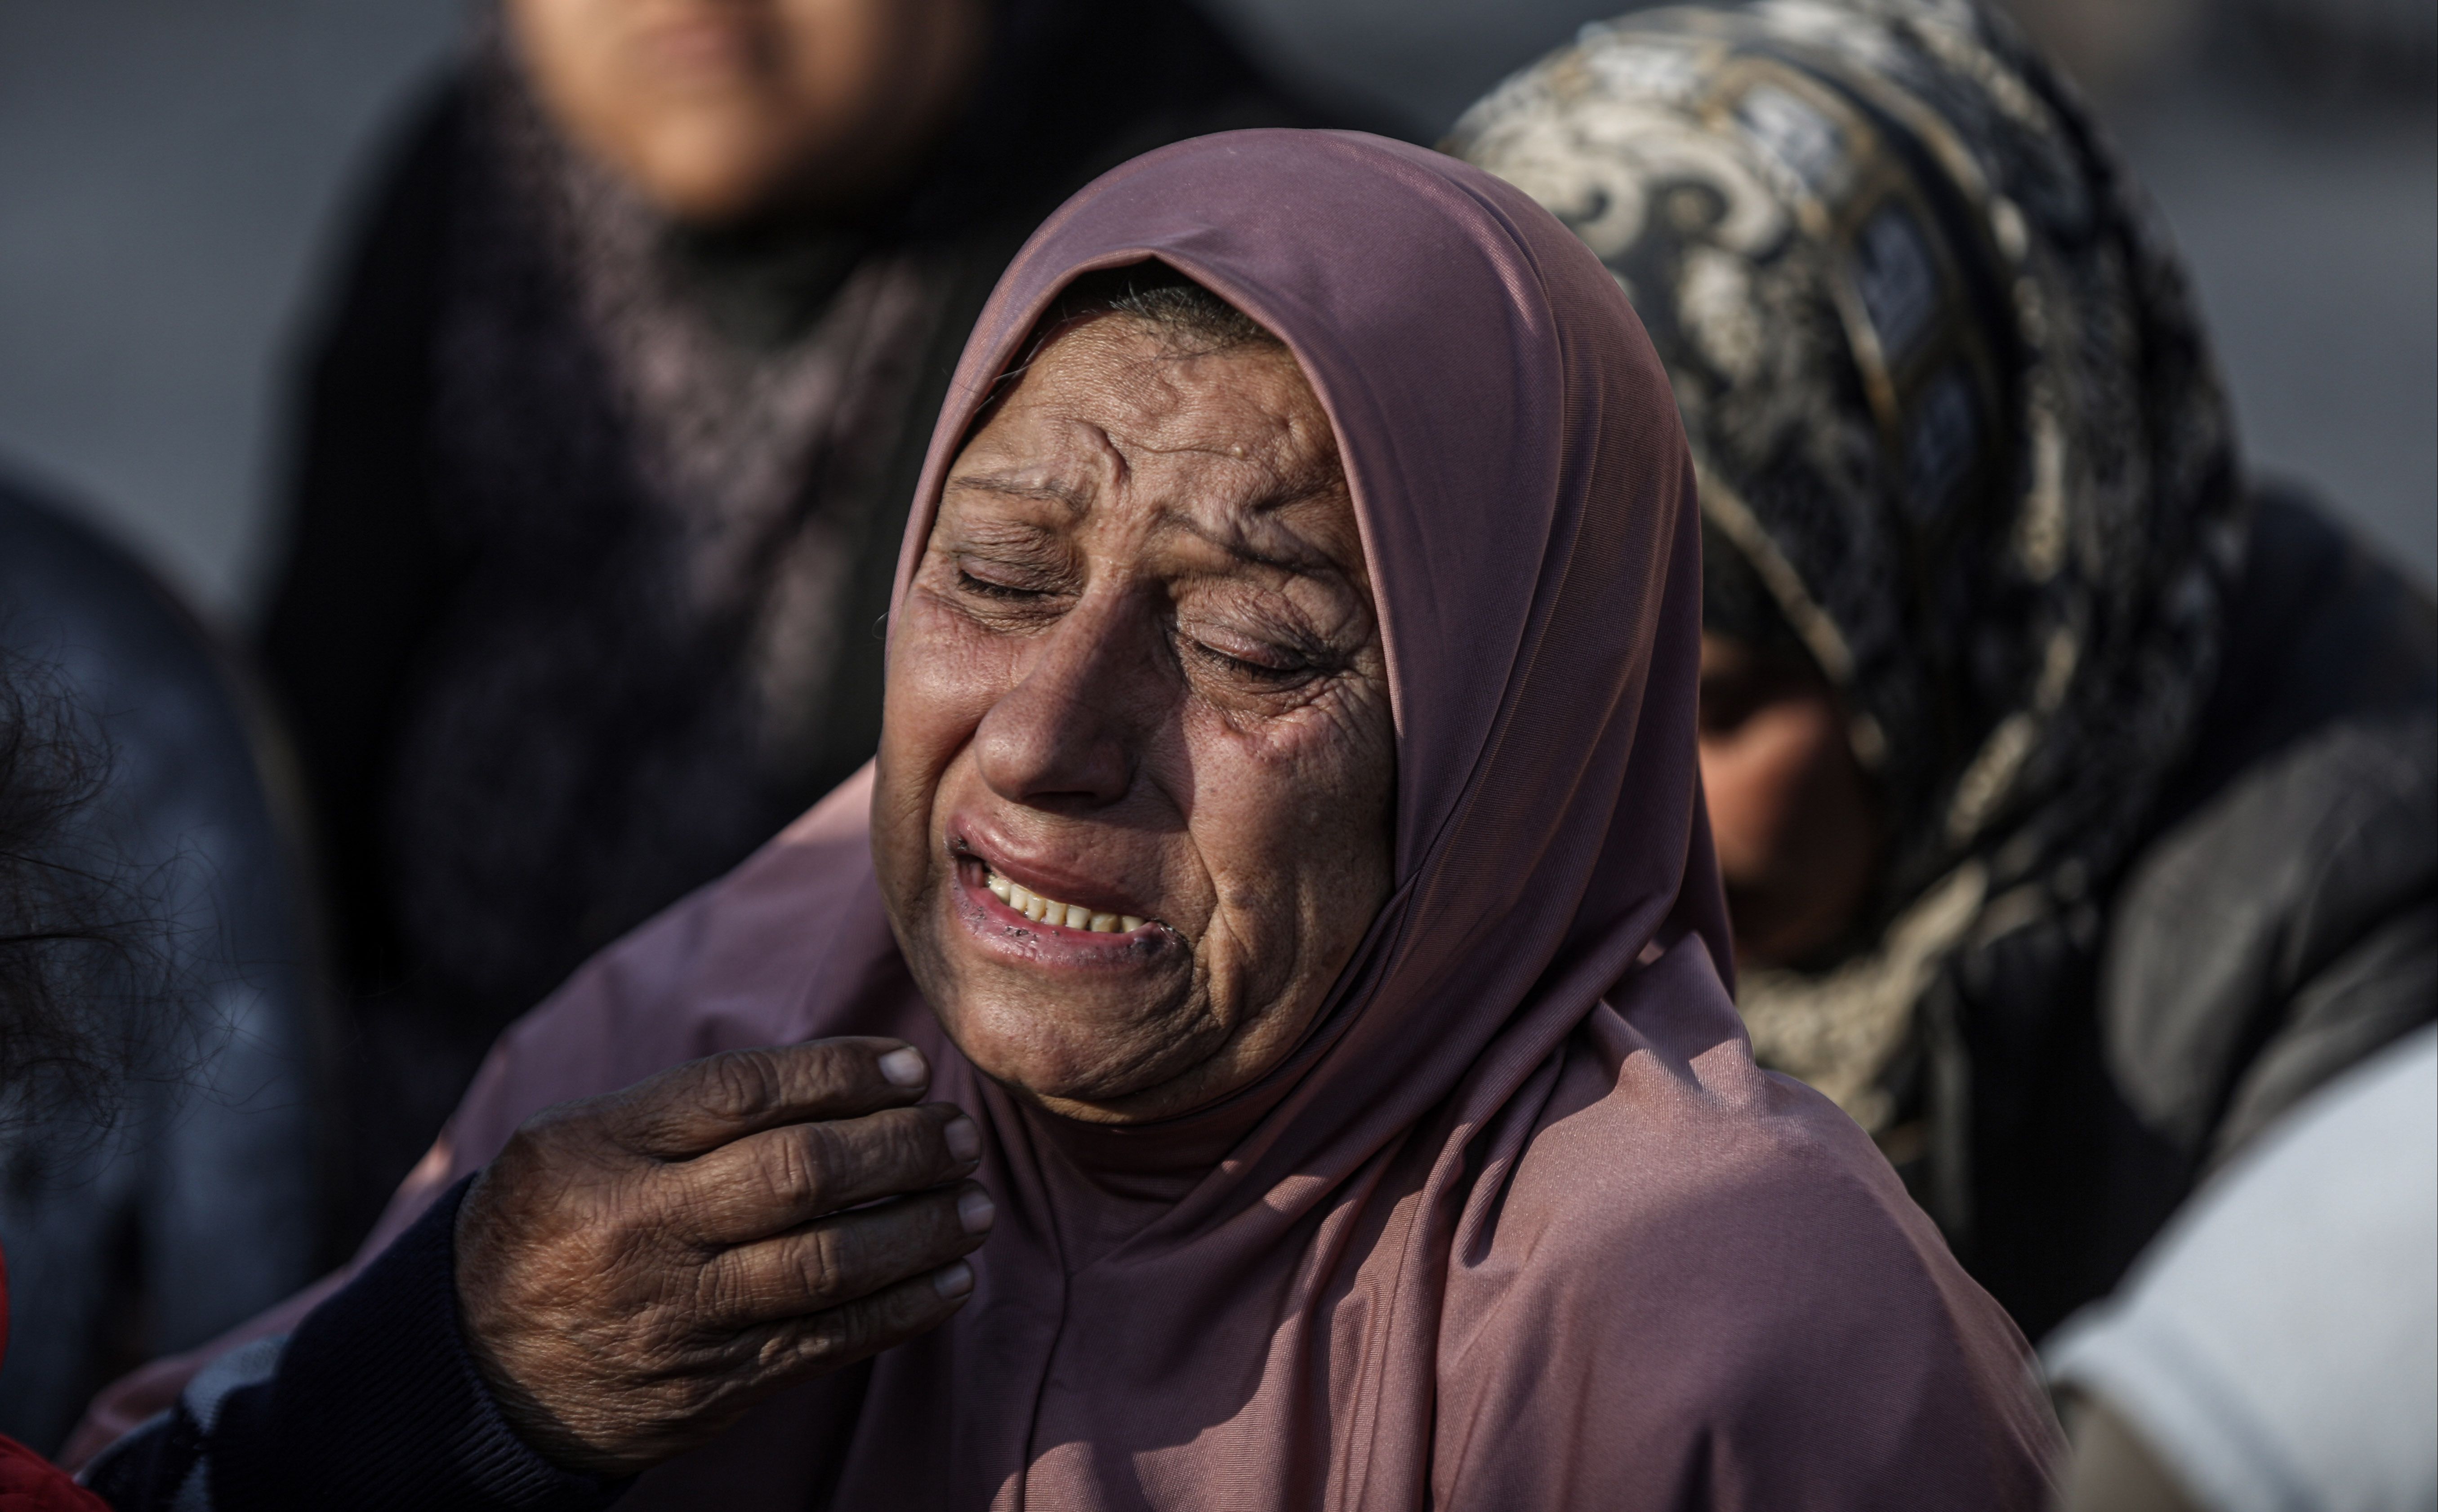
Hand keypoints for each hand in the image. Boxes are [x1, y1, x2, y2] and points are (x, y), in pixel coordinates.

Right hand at [453, 1038, 991, 1475]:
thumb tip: (846, 1075)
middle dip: (899, 1148)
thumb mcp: (581, 1140)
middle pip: (797, 1174)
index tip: (910, 1067)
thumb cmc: (558, 1223)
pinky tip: (953, 1279)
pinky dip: (902, 1309)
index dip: (841, 1074)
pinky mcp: (707, 1386)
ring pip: (825, 1263)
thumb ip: (689, 1106)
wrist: (477, 1368)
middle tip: (959, 1133)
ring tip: (975, 1203)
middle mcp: (635, 1230)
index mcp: (597, 1149)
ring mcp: (673, 1314)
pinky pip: (824, 1342)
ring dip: (919, 1230)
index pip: (743, 1092)